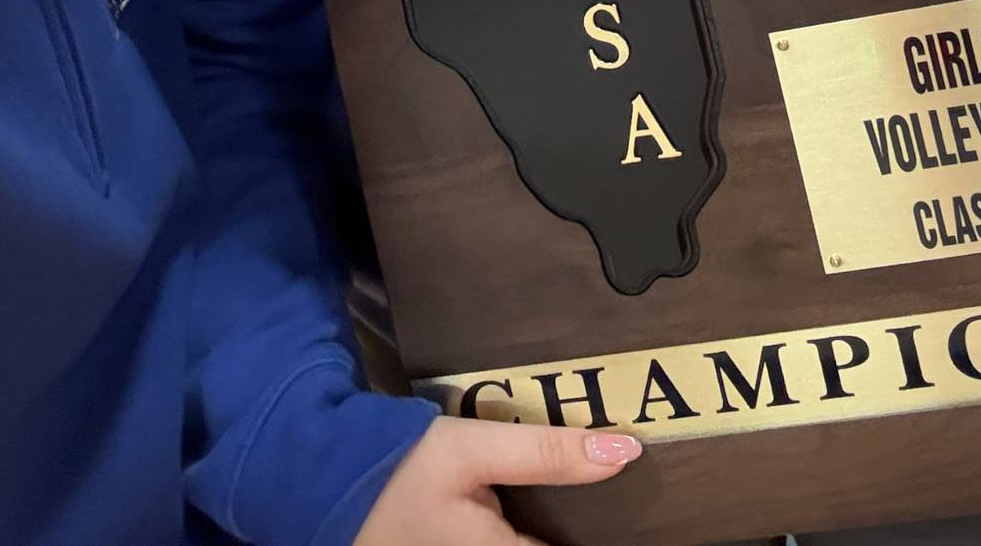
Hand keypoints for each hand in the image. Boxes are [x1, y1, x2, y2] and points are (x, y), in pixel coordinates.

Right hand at [354, 415, 641, 544]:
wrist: (329, 491)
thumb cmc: (400, 470)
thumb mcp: (470, 449)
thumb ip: (545, 453)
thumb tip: (627, 453)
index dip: (618, 532)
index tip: (651, 509)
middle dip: (589, 526)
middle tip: (620, 486)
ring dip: (560, 527)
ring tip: (594, 496)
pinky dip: (535, 530)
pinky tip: (546, 507)